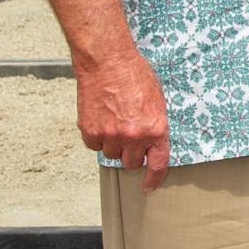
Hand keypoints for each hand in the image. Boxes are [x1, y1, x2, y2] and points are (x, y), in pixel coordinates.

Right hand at [76, 50, 170, 188]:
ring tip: (114, 122)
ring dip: (113, 145)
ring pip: (111, 154)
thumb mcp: (157, 100)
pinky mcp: (90, 131)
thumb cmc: (134, 75)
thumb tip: (152, 140)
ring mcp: (110, 135)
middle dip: (131, 153)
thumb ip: (154, 124)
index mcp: (155, 129)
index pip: (158, 164)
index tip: (148, 186)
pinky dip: (96, 137)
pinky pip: (93, 145)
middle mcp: (133, 136)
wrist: (107, 62)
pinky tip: (100, 120)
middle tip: (129, 137)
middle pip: (131, 163)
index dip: (153, 178)